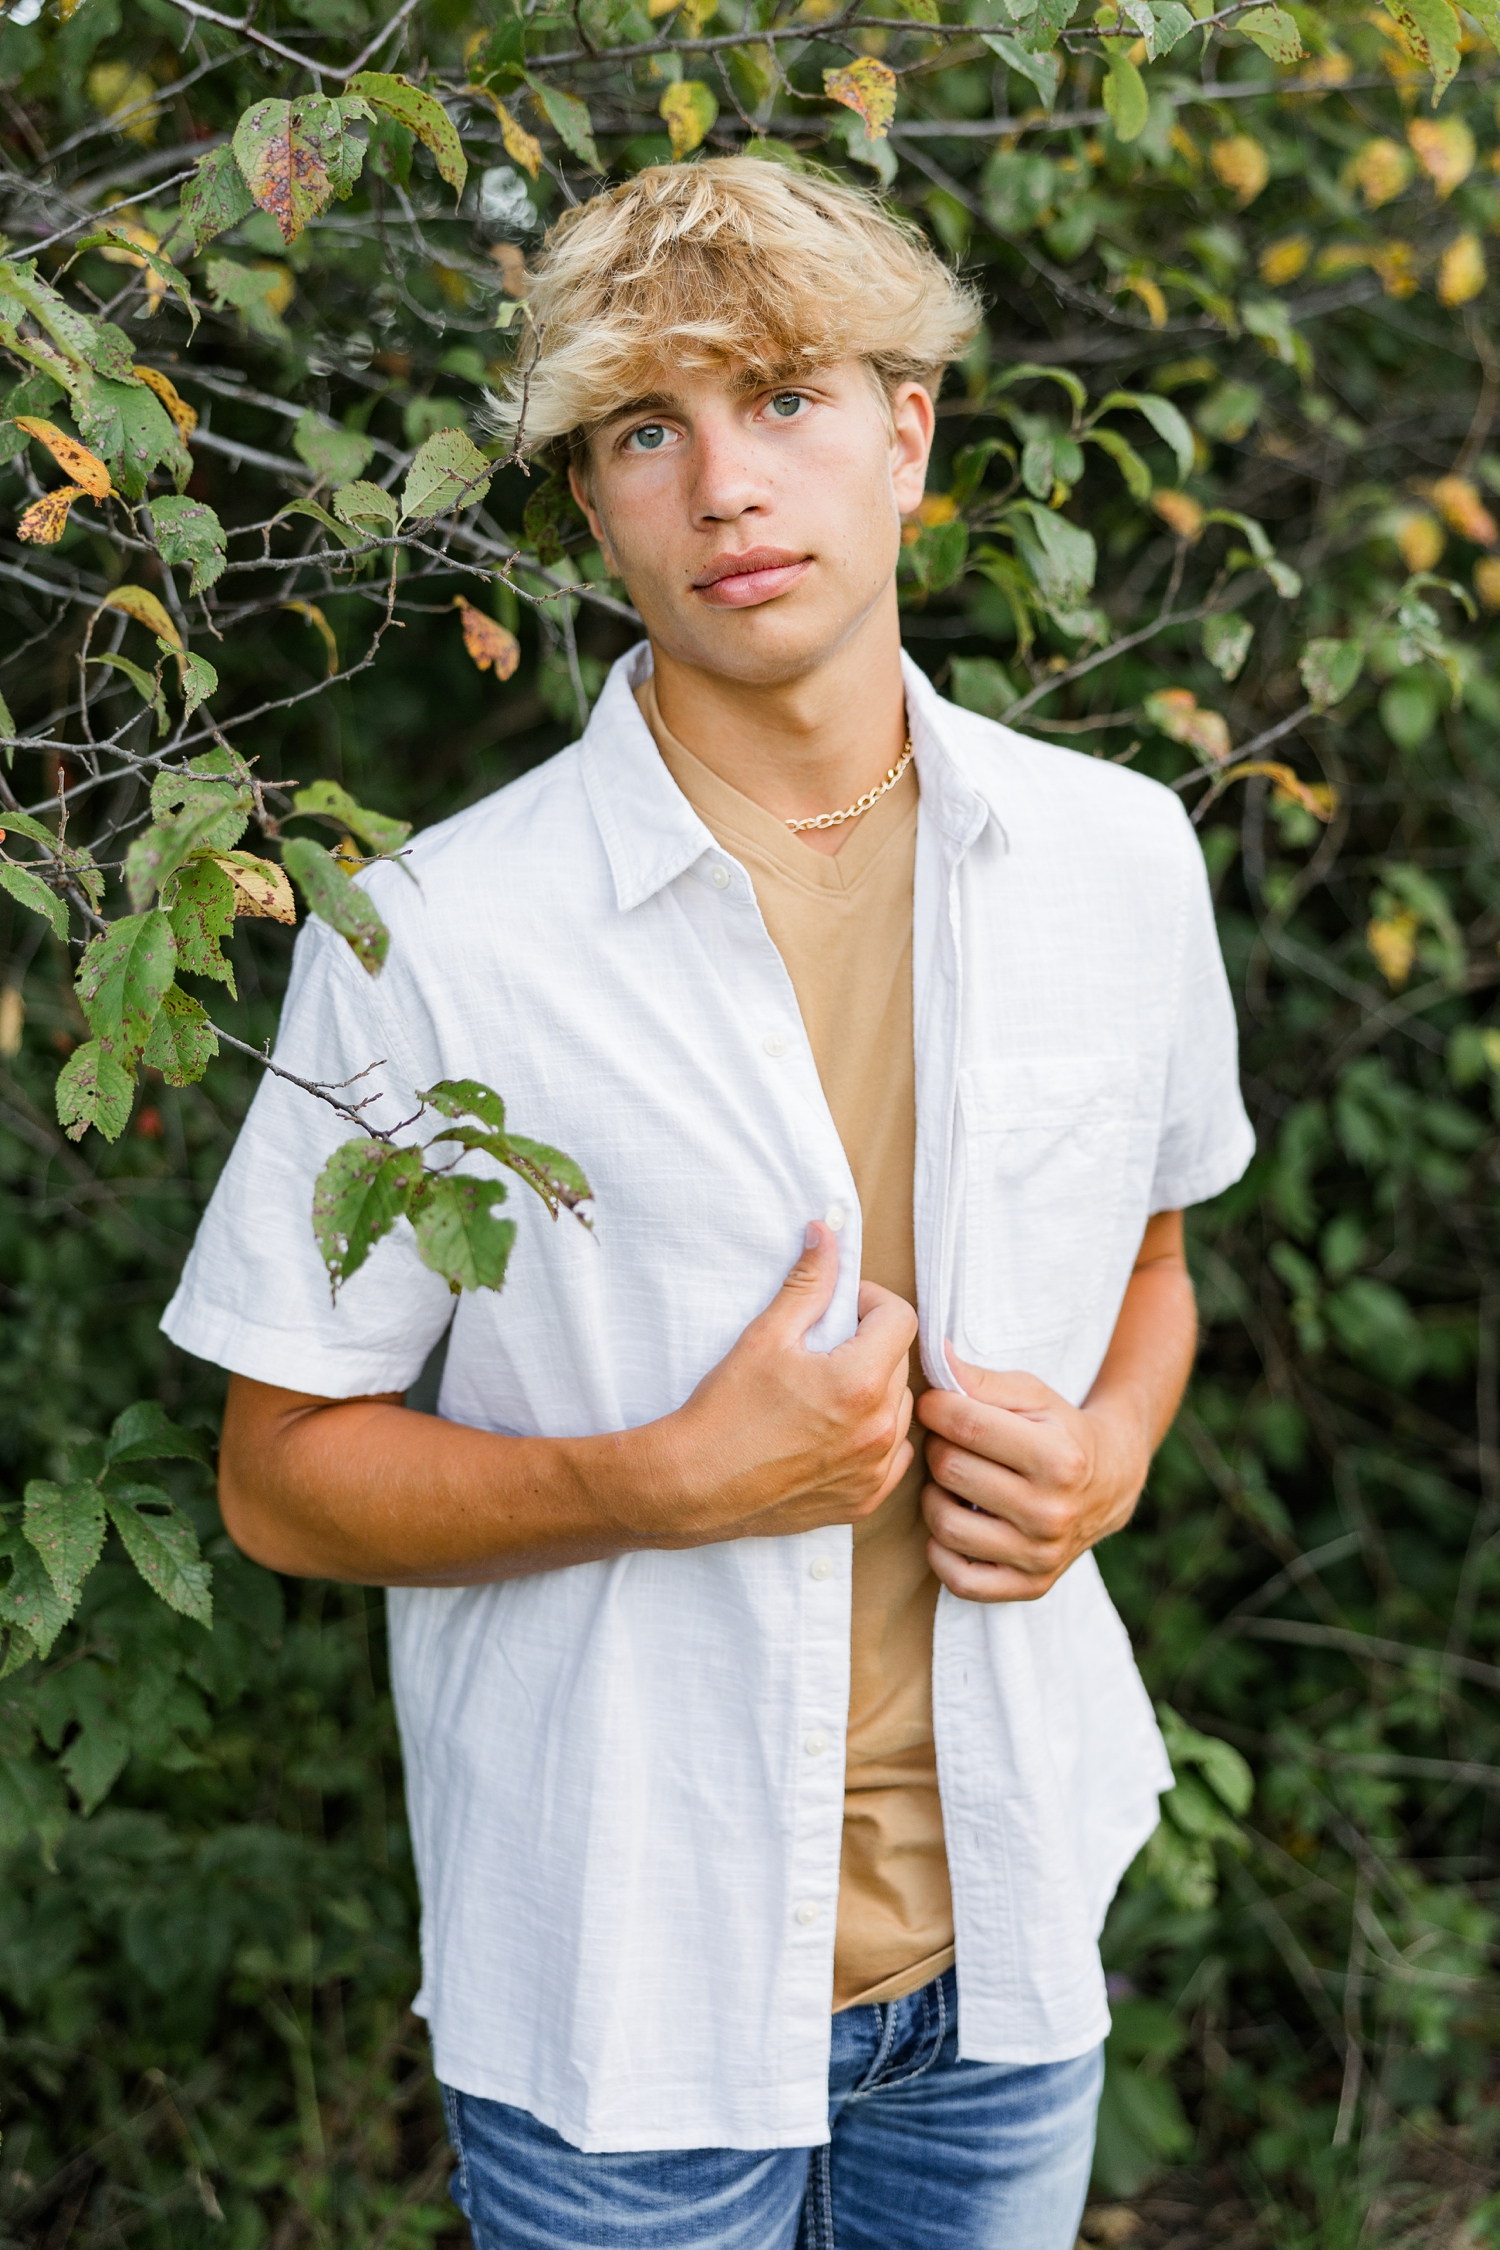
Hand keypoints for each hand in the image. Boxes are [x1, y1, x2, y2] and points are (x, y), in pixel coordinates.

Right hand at [644, 1222, 916, 1547]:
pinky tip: (832, 1431)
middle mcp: (878, 1428)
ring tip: (824, 1392)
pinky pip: (892, 1454)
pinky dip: (872, 1437)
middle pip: (899, 1362)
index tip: (840, 1308)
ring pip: (898, 1409)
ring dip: (874, 1391)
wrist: (693, 1485)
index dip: (870, 1302)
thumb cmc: (724, 1410)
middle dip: (869, 1345)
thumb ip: (807, 1283)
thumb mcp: (765, 1336)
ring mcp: (875, 1470)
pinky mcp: (864, 1500)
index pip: (901, 1317)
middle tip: (822, 1349)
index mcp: (860, 1381)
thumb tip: (826, 1233)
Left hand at [915, 1347, 1148, 1602]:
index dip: (936, 1408)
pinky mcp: (1030, 1586)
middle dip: (939, 1447)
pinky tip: (954, 1522)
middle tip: (949, 1442)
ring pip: (944, 1525)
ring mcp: (1041, 1556)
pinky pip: (959, 1580)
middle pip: (950, 1471)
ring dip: (935, 1496)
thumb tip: (935, 1354)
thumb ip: (981, 1379)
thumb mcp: (1033, 1396)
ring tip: (952, 1481)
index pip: (966, 1427)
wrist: (1111, 1483)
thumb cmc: (1060, 1430)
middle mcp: (1052, 1513)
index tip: (935, 1404)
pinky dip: (942, 1551)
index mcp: (1059, 1459)